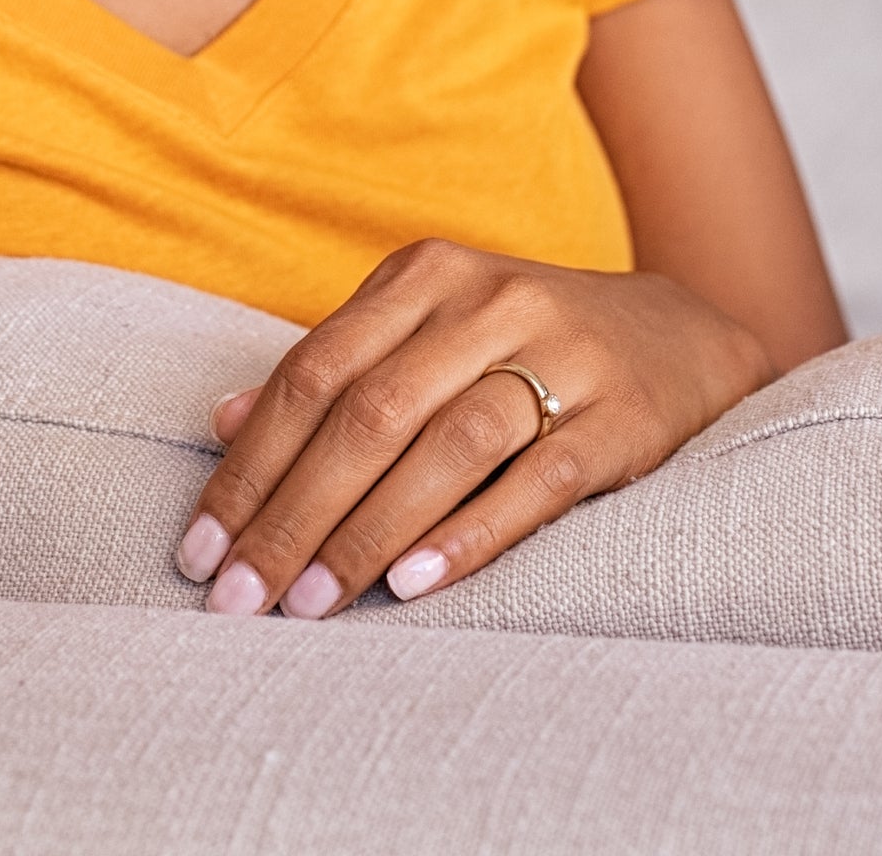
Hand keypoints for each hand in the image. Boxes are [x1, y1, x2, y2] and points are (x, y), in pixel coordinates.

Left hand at [173, 241, 773, 618]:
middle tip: (240, 599)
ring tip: (310, 605)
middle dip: (291, 515)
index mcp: (425, 275)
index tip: (199, 550)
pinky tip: (412, 585)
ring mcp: (561, 354)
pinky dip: (468, 534)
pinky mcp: (620, 418)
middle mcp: (488, 300)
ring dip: (366, 533)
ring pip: (444, 446)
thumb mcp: (427, 334)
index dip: (249, 466)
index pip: (312, 374)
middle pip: (367, 413)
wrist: (682, 337)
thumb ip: (334, 371)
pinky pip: (534, 482)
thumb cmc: (522, 347)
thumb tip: (222, 420)